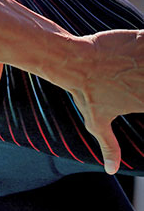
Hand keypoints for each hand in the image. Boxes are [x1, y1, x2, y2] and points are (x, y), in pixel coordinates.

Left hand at [60, 30, 143, 173]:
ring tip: (133, 67)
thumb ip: (109, 146)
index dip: (142, 99)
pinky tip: (138, 49)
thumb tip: (112, 171)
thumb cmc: (83, 93)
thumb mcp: (96, 123)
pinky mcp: (142, 39)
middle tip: (134, 78)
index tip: (137, 97)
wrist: (74, 61)